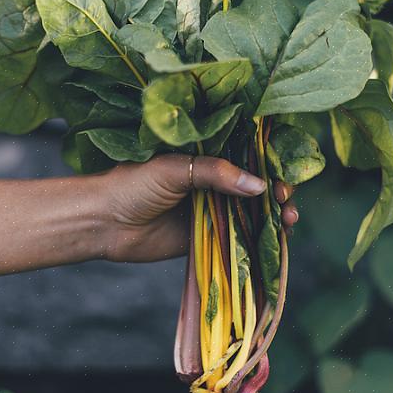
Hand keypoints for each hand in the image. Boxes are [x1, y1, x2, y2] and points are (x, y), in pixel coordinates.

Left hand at [100, 154, 298, 262]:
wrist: (104, 222)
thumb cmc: (132, 184)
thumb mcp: (174, 168)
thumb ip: (215, 174)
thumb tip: (259, 187)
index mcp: (205, 155)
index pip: (247, 154)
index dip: (270, 161)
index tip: (285, 170)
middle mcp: (213, 180)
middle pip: (256, 184)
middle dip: (278, 190)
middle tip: (285, 198)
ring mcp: (212, 209)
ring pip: (254, 211)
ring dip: (276, 215)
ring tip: (289, 219)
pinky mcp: (208, 237)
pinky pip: (241, 237)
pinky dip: (262, 238)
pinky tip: (279, 239)